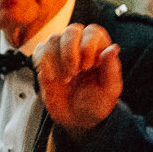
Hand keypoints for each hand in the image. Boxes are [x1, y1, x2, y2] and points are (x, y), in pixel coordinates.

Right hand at [36, 23, 121, 139]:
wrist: (78, 120)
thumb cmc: (97, 104)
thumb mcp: (110, 91)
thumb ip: (112, 69)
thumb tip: (112, 48)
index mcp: (99, 50)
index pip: (93, 32)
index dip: (89, 45)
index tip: (89, 66)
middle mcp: (80, 48)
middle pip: (72, 30)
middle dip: (70, 52)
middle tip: (75, 72)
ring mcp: (61, 54)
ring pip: (53, 39)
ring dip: (57, 60)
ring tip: (65, 79)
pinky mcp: (46, 63)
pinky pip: (39, 51)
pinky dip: (44, 65)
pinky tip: (53, 79)